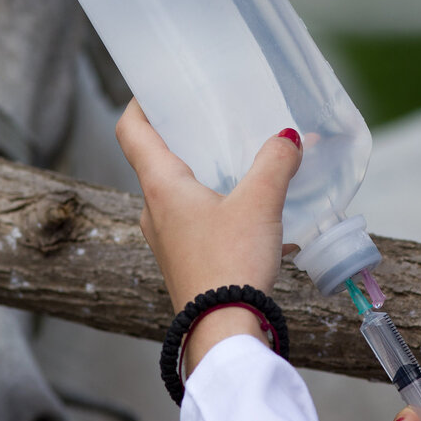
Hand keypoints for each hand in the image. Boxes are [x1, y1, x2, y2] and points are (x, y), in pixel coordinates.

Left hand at [115, 100, 302, 370]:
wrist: (223, 334)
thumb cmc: (230, 264)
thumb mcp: (259, 205)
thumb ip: (275, 164)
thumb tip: (289, 137)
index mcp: (160, 186)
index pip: (131, 130)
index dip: (139, 103)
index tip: (156, 86)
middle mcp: (154, 210)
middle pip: (155, 160)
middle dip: (182, 137)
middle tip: (212, 118)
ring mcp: (166, 240)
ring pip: (177, 193)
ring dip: (203, 176)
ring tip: (240, 162)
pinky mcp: (184, 263)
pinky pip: (195, 222)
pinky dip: (217, 207)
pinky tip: (256, 214)